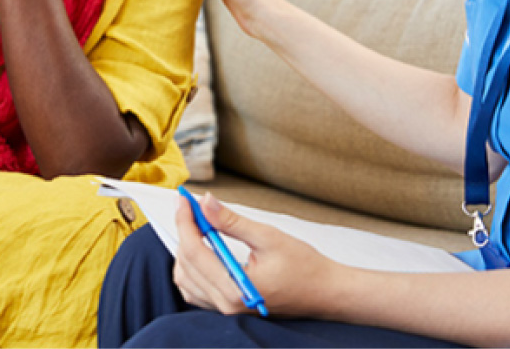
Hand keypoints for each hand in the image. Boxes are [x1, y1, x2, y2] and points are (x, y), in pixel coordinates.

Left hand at [172, 192, 335, 316]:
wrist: (326, 293)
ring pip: (186, 280)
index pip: (194, 251)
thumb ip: (232, 221)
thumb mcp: (268, 237)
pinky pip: (196, 290)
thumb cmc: (306, 269)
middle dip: (185, 231)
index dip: (185, 220)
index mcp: (235, 288)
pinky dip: (192, 268)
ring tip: (199, 226)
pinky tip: (204, 250)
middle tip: (192, 207)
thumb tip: (206, 203)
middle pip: (185, 264)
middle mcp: (226, 304)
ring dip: (186, 251)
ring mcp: (226, 310)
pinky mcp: (229, 309)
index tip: (183, 199)